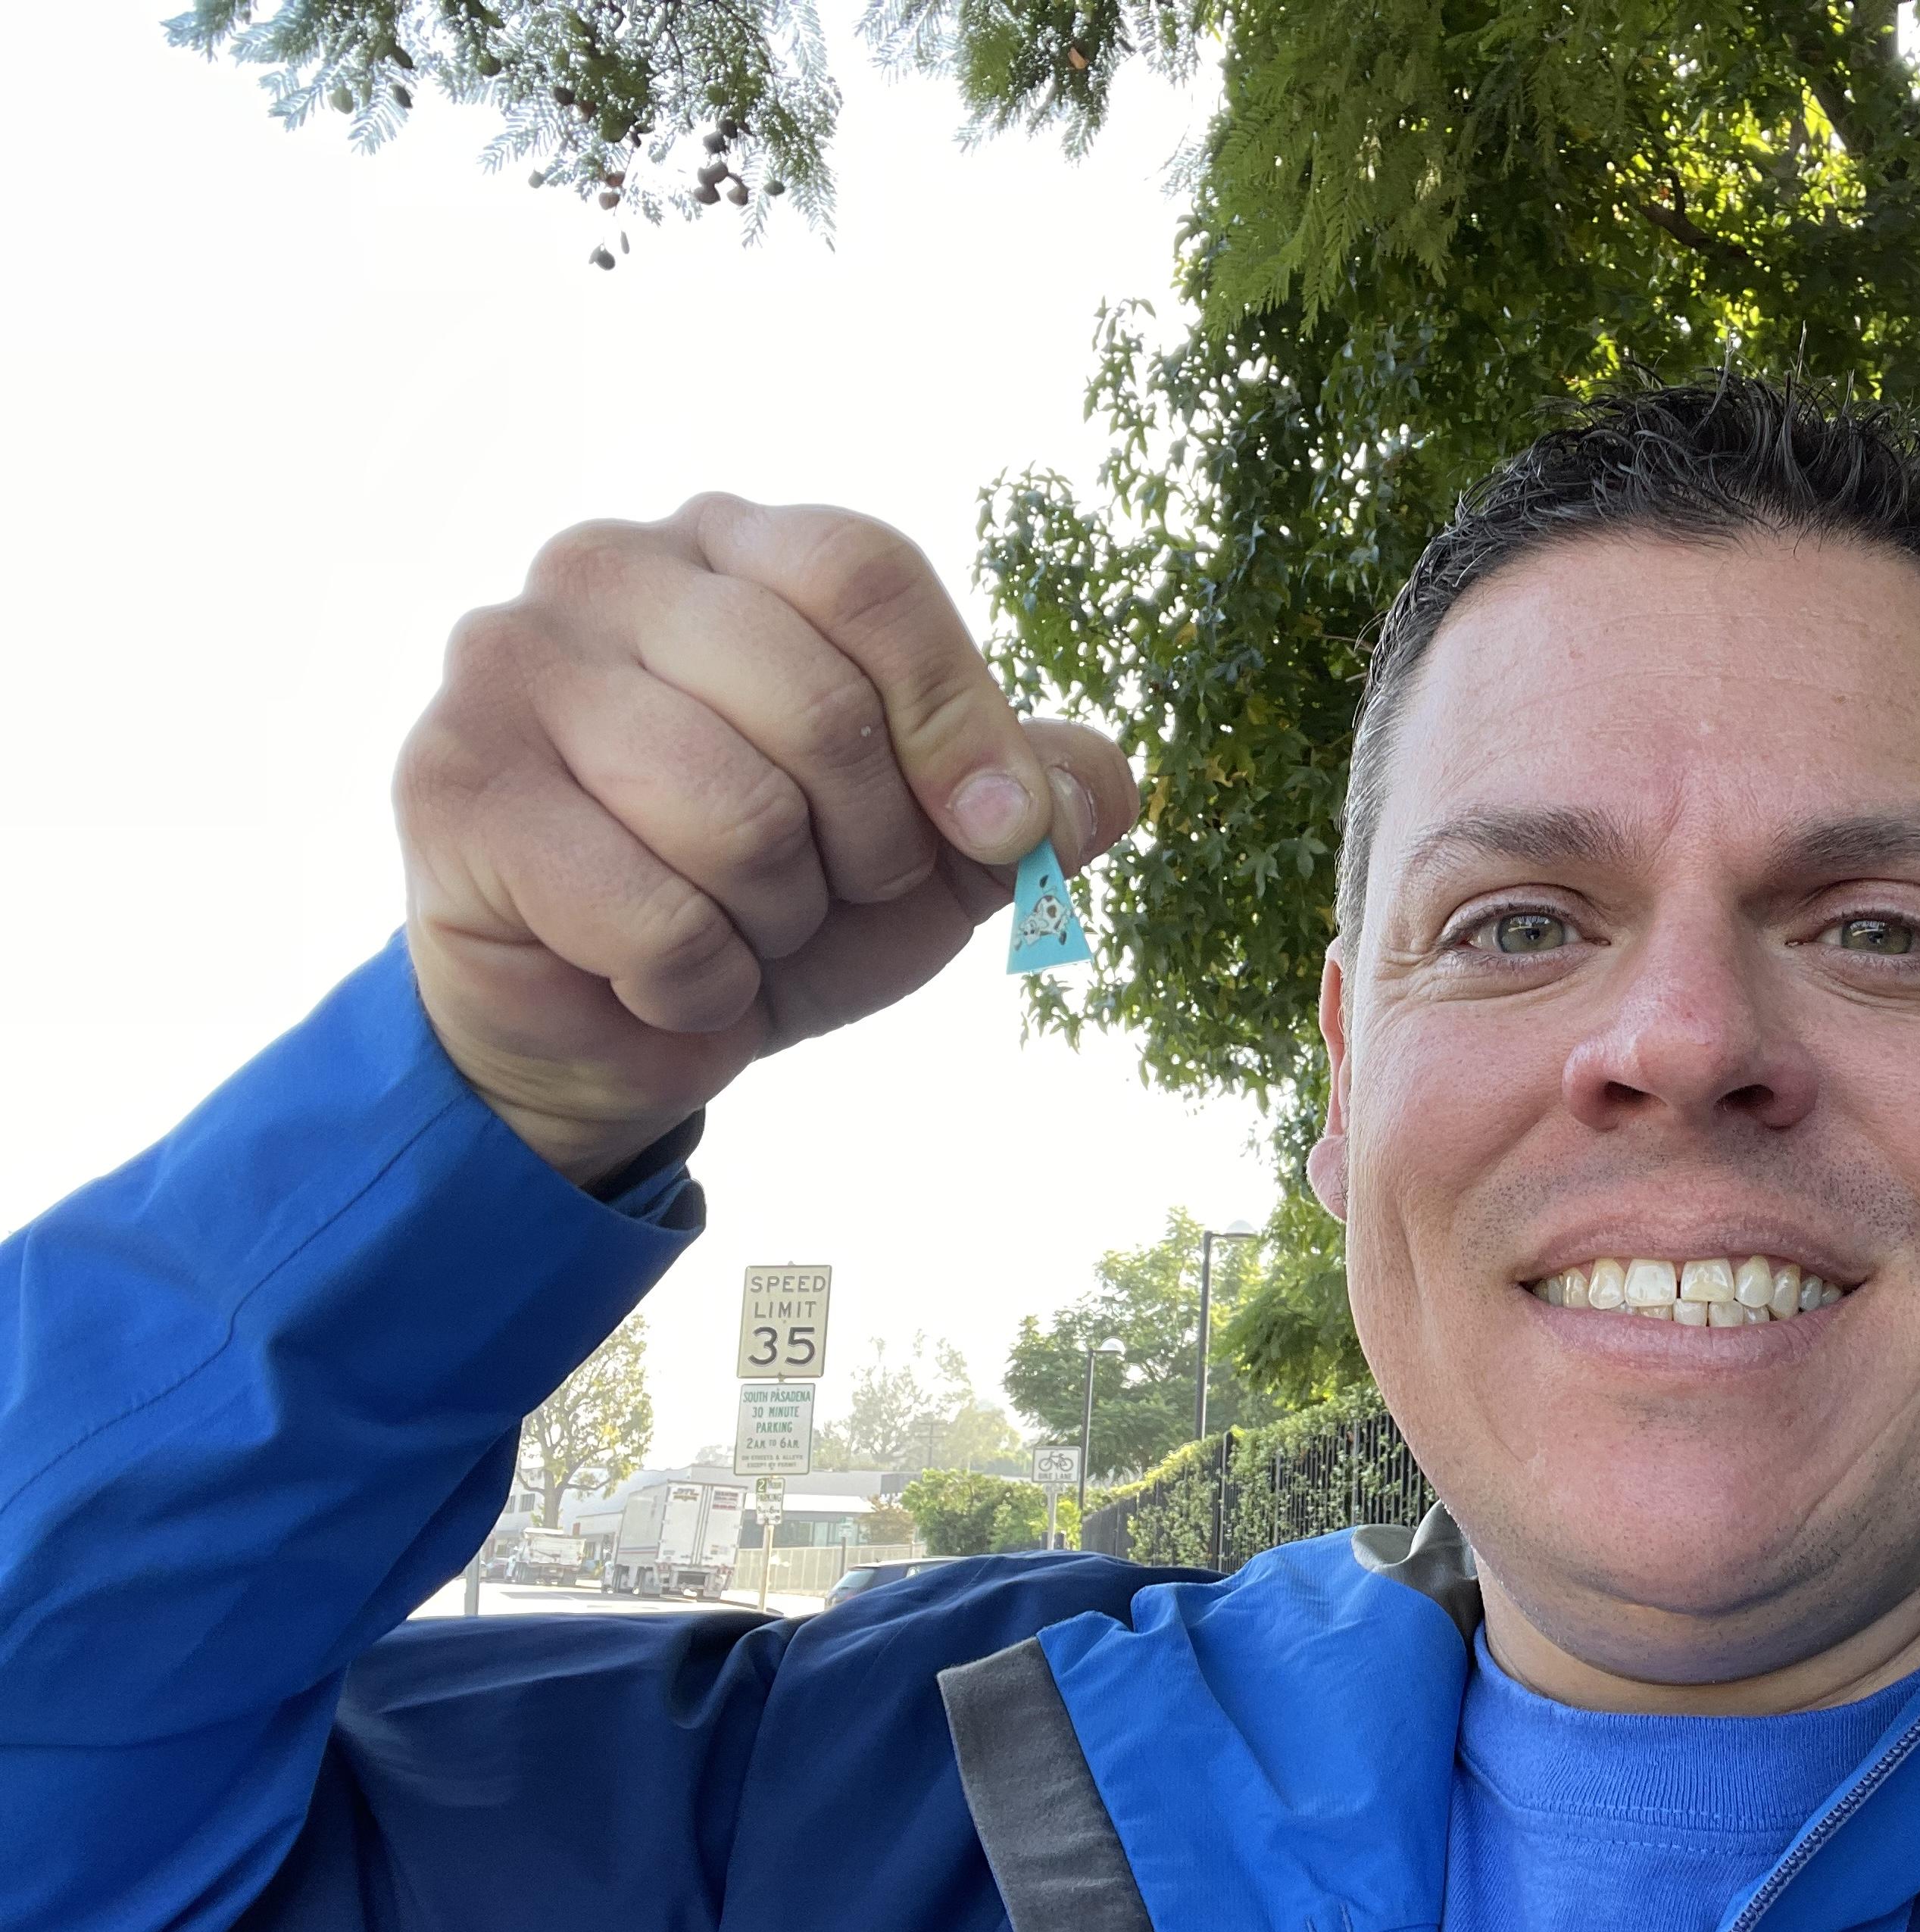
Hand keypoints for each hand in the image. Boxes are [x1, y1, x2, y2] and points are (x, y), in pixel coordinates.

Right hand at [395, 495, 1135, 1185]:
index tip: (1004, 836)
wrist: (613, 1030)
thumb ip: (1034, 804)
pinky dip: (694, 980)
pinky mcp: (450, 784)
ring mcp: (509, 665)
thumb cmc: (771, 903)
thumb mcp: (937, 857)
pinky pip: (649, 910)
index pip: (866, 573)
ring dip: (774, 918)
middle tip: (829, 892)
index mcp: (731, 546)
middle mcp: (606, 569)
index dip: (958, 716)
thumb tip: (1103, 791)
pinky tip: (655, 974)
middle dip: (869, 846)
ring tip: (735, 924)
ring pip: (734, 812)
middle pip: (816, 700)